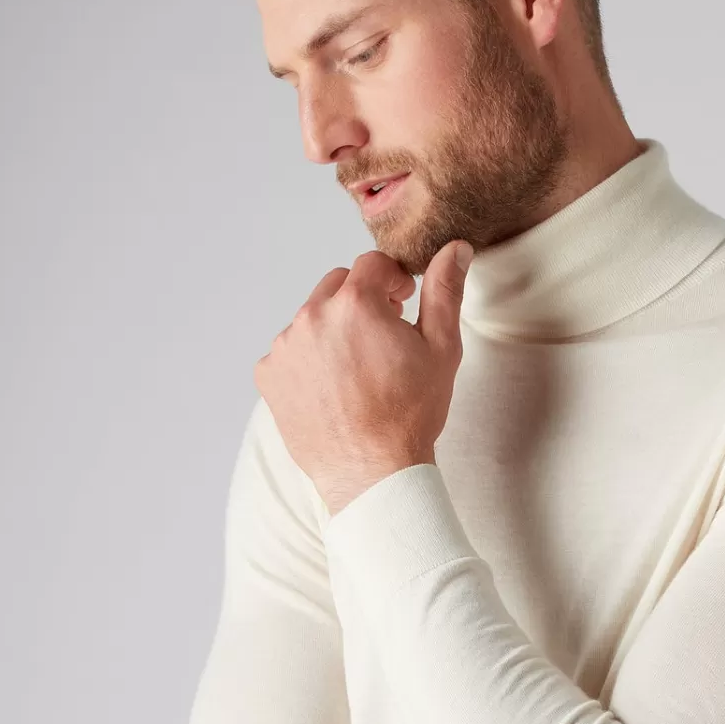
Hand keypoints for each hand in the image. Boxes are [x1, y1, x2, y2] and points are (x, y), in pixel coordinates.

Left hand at [254, 240, 472, 514]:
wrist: (372, 474)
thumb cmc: (410, 413)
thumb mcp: (441, 348)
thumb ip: (444, 291)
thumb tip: (455, 249)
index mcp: (355, 303)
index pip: (373, 264)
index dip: (394, 282)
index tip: (403, 306)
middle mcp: (311, 317)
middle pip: (339, 285)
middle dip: (362, 302)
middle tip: (383, 339)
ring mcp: (285, 347)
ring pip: (313, 317)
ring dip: (334, 329)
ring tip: (358, 369)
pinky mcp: (269, 375)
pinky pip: (291, 350)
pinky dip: (310, 359)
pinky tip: (333, 387)